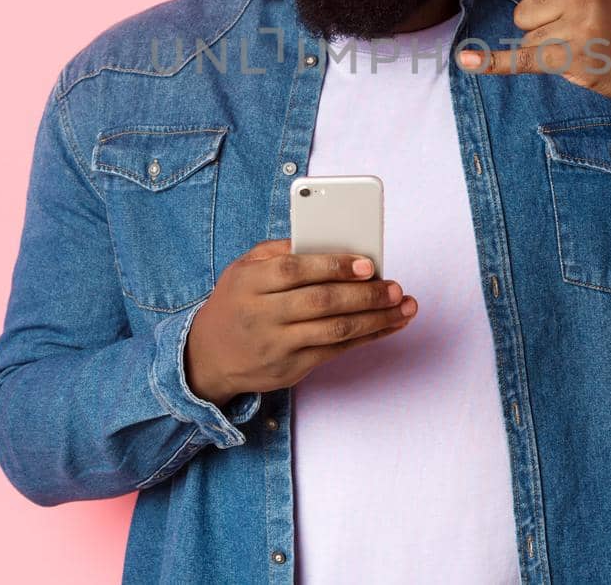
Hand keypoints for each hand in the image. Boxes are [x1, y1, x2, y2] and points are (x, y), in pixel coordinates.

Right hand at [184, 238, 417, 404]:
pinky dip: (367, 337)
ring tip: (403, 307)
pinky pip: (336, 351)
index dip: (334, 266)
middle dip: (364, 295)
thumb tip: (328, 241)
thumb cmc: (236, 302)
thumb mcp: (243, 268)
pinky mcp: (290, 369)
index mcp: (250, 282)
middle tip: (394, 287)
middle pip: (321, 303)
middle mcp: (263, 315)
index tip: (367, 264)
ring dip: (375, 319)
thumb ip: (280, 251)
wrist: (207, 357)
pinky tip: (388, 325)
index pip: (295, 271)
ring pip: (334, 331)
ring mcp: (277, 345)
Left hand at [455, 0, 610, 115]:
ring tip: (583, 45)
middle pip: (523, 11)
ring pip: (526, 37)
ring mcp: (578, 26)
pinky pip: (521, 59)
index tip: (577, 4)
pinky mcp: (572, 58)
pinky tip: (465, 60)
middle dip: (544, 24)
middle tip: (582, 28)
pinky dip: (492, 63)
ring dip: (548, 48)